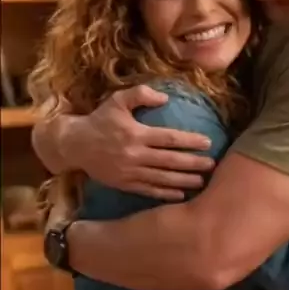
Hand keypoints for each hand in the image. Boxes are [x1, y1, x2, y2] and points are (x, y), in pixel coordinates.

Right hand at [70, 86, 214, 199]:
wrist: (74, 144)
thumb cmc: (100, 120)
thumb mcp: (117, 100)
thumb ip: (140, 95)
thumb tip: (165, 98)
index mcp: (136, 134)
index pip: (169, 138)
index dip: (190, 141)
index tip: (207, 143)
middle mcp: (135, 155)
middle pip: (170, 161)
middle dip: (193, 164)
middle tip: (212, 165)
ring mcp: (130, 172)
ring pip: (162, 179)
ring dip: (184, 181)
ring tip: (202, 181)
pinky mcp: (124, 184)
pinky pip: (148, 190)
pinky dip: (165, 194)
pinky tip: (180, 194)